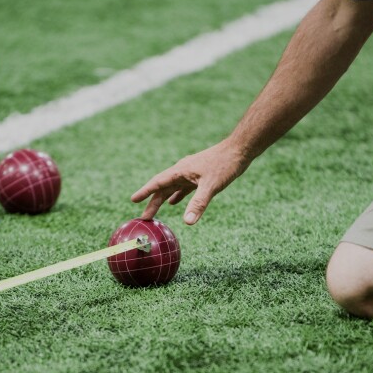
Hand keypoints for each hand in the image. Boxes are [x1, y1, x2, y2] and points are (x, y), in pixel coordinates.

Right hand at [131, 139, 250, 224]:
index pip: (158, 183)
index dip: (145, 192)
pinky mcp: (199, 176)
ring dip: (162, 200)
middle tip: (144, 217)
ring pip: (172, 188)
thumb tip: (187, 222)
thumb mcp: (211, 186)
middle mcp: (182, 171)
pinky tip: (174, 203)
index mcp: (180, 171)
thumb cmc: (225, 164)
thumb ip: (198, 203)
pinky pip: (183, 188)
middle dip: (153, 202)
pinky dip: (177, 196)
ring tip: (154, 212)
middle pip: (162, 188)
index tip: (133, 200)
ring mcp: (190, 173)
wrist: (239, 150)